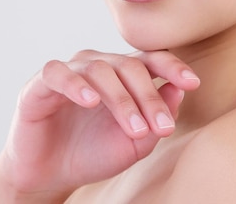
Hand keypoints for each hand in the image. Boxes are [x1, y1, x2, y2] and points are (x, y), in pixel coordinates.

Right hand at [0, 50, 199, 201]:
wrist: (49, 175)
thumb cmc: (94, 153)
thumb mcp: (135, 142)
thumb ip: (158, 116)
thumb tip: (180, 89)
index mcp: (124, 74)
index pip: (152, 60)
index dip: (173, 67)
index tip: (193, 82)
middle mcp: (100, 65)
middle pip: (131, 67)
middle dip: (150, 97)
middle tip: (163, 127)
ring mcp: (71, 70)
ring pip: (101, 70)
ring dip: (121, 99)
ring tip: (134, 127)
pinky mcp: (41, 83)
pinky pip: (59, 73)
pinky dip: (76, 84)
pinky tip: (90, 100)